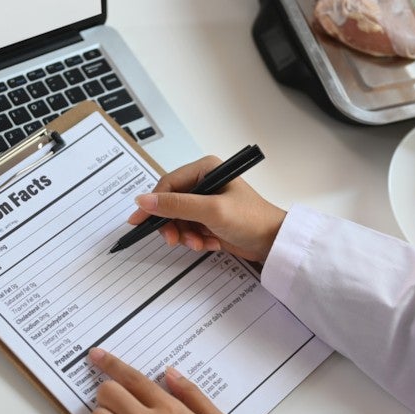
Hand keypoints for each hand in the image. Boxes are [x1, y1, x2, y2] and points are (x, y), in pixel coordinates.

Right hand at [128, 155, 286, 262]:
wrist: (273, 242)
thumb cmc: (252, 220)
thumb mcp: (211, 210)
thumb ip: (176, 205)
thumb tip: (144, 200)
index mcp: (206, 170)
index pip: (168, 184)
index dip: (153, 203)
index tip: (140, 220)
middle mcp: (205, 183)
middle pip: (170, 203)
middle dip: (172, 224)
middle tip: (174, 240)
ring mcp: (206, 202)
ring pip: (177, 220)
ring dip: (185, 235)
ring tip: (199, 243)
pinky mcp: (209, 219)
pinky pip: (188, 229)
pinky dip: (195, 240)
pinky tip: (209, 243)